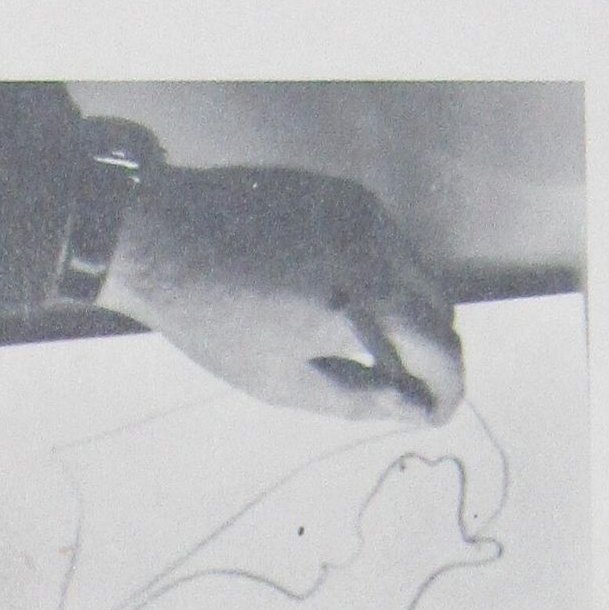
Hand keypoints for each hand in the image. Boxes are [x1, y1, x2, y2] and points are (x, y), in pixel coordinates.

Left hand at [100, 164, 464, 424]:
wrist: (161, 236)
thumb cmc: (211, 320)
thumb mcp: (283, 381)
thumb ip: (360, 399)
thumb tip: (418, 410)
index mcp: (357, 300)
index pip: (441, 348)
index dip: (448, 389)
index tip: (436, 415)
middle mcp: (372, 245)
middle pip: (441, 309)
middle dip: (435, 356)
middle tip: (410, 392)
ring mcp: (363, 212)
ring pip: (421, 275)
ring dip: (414, 319)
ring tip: (378, 356)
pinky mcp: (348, 194)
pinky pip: (394, 246)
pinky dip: (390, 283)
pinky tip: (352, 308)